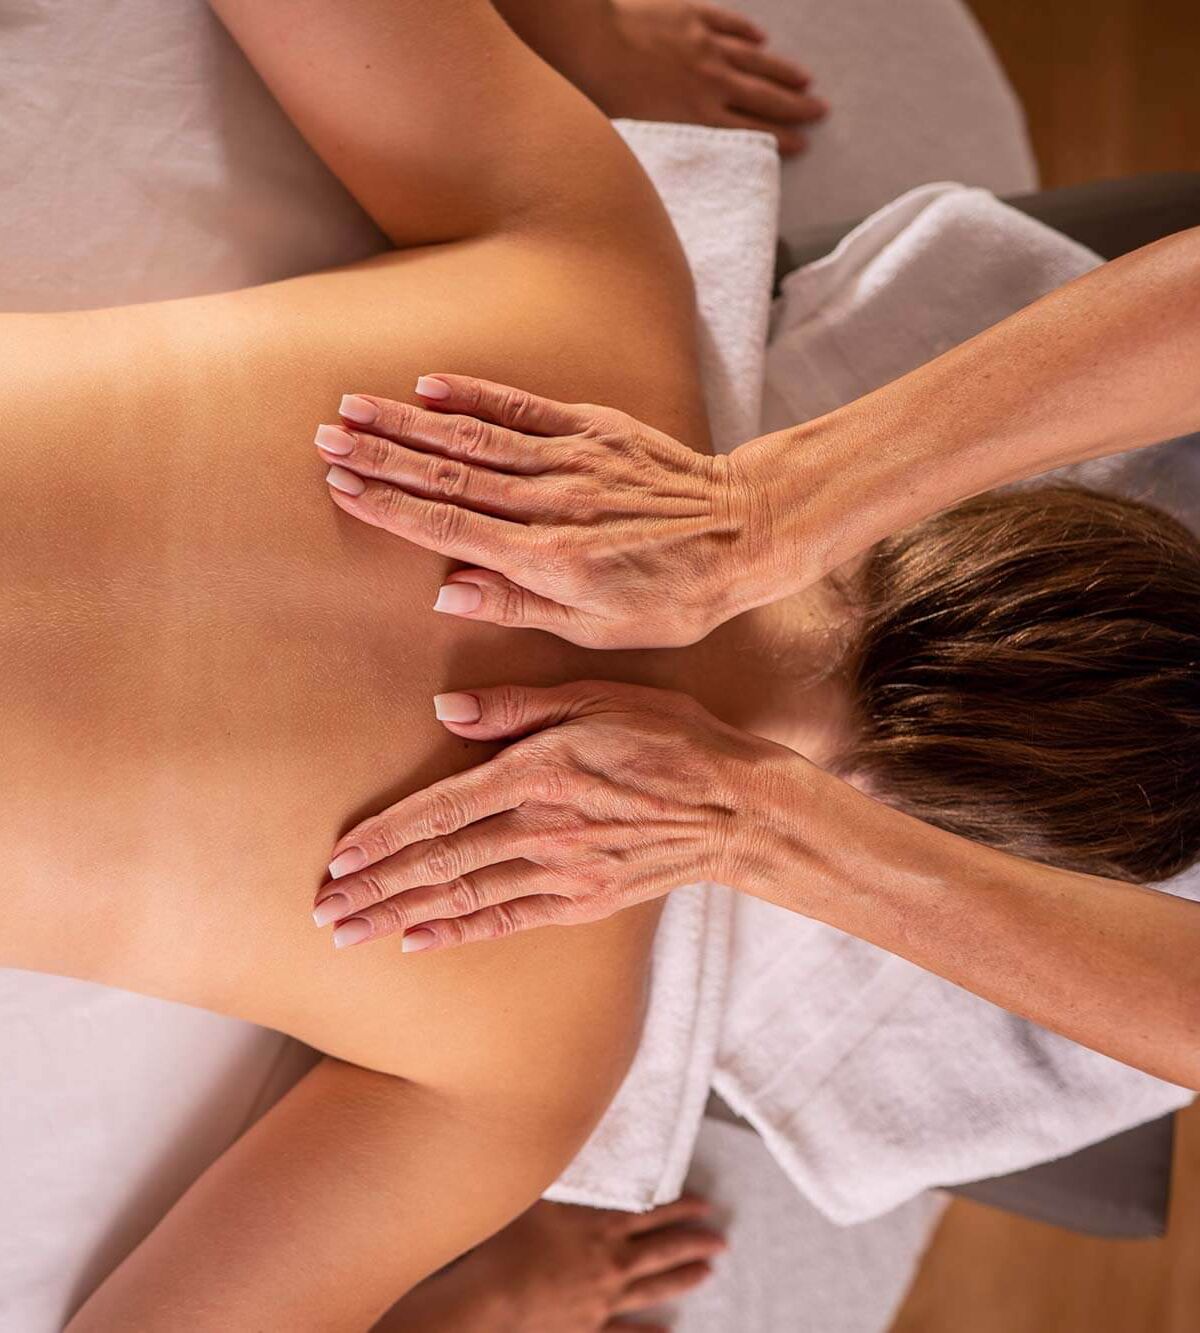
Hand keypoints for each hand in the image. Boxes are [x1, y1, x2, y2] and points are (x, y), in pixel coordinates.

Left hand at [310, 681, 797, 950]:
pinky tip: (417, 942)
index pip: (441, 809)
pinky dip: (458, 932)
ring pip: (463, 896)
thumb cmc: (669, 738)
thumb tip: (447, 712)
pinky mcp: (583, 900)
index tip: (338, 858)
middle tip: (321, 912)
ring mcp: (562, 871)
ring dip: (400, 916)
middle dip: (375, 888)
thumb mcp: (597, 696)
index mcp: (538, 771)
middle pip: (440, 862)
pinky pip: (508, 920)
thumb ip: (517, 704)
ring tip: (349, 935)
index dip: (384, 837)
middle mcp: (541, 828)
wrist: (736, 806)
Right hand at [319, 375, 769, 647]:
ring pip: (474, 438)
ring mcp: (572, 459)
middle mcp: (550, 502)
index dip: (389, 507)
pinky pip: (523, 408)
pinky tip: (431, 386)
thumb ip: (520, 604)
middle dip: (381, 456)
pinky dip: (475, 396)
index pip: (449, 527)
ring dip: (409, 422)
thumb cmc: (674, 595)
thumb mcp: (600, 627)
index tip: (341, 487)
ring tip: (353, 406)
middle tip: (324, 439)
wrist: (743, 532)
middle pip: (447, 476)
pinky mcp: (595, 429)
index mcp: (546, 558)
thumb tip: (446, 590)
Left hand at [578, 0, 827, 155]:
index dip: (779, 136)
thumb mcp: (635, 133)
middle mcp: (710, 81)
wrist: (590, 38)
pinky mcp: (692, 15)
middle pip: (762, 96)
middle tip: (820, 111)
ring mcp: (704, 45)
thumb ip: (666, 142)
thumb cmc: (602, 93)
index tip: (803, 142)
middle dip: (795, 106)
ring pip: (755, 59)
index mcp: (696, 114)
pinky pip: (729, 24)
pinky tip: (761, 37)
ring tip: (805, 80)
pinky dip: (747, 32)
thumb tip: (679, 159)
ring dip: (782, 70)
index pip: (748, 131)